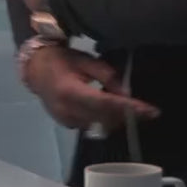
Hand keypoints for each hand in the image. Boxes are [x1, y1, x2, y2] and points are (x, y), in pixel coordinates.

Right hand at [25, 45, 160, 131]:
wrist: (35, 69)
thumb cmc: (62, 60)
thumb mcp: (85, 60)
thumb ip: (106, 76)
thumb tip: (126, 93)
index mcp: (71, 91)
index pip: (106, 103)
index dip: (130, 108)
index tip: (151, 111)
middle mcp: (68, 110)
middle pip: (106, 118)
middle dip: (128, 115)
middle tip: (146, 111)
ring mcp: (66, 120)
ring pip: (100, 125)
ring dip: (117, 118)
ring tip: (129, 108)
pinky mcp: (66, 124)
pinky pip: (91, 126)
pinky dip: (104, 119)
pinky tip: (109, 110)